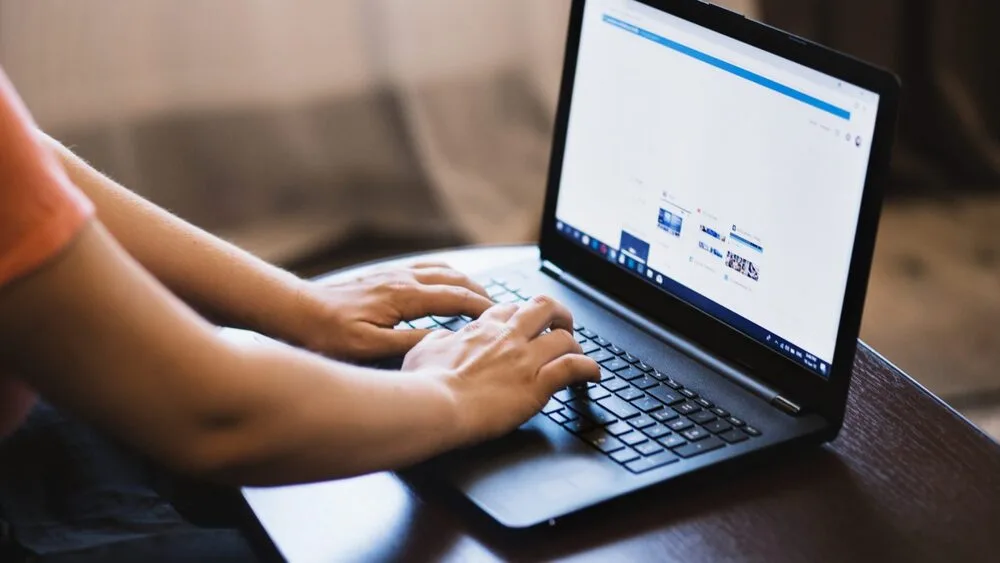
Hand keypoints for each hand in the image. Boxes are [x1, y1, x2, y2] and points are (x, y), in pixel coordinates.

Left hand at [294, 262, 493, 361]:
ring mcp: (393, 273)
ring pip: (442, 270)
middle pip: (455, 279)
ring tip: (480, 296)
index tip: (503, 318)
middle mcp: (403, 278)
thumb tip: (446, 341)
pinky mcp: (383, 275)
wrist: (296, 311)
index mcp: (405, 296)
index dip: (484, 308)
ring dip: (465, 281)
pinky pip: (425, 268)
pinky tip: (444, 284)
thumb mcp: (372, 347)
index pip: (457, 297)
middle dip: (481, 292)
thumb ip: (412, 343)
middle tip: (500, 309)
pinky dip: (445, 275)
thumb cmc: (329, 333)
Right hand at [402, 296, 600, 445]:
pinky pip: (574, 367)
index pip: (509, 309)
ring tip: (578, 355)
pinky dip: (589, 369)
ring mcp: (524, 359)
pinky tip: (593, 375)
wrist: (433, 406)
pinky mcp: (537, 384)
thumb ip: (439, 340)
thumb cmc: (423, 383)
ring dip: (575, 346)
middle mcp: (507, 337)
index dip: (521, 316)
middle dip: (558, 315)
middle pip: (544, 308)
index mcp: (481, 329)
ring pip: (564, 337)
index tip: (525, 326)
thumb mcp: (422, 350)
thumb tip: (443, 338)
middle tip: (562, 326)